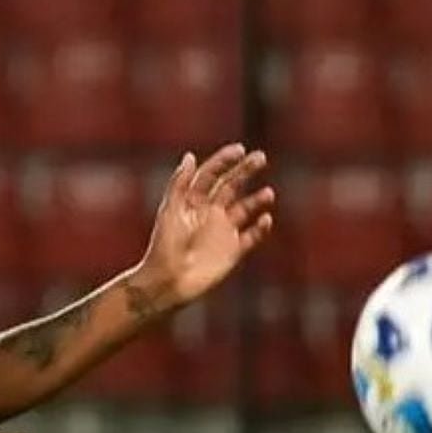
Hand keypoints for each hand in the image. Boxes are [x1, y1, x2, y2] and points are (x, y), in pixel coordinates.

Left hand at [137, 143, 275, 312]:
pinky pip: (252, 236)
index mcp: (193, 202)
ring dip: (257, 199)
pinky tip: (265, 219)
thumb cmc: (163, 247)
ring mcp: (223, 231)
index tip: (240, 150)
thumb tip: (190, 155)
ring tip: (268, 193)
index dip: (224, 160)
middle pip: (232, 186)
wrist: (167, 282)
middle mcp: (210, 213)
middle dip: (246, 171)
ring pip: (246, 209)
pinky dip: (260, 228)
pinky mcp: (233, 251)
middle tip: (261, 157)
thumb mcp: (170, 212)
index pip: (211, 175)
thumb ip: (179, 184)